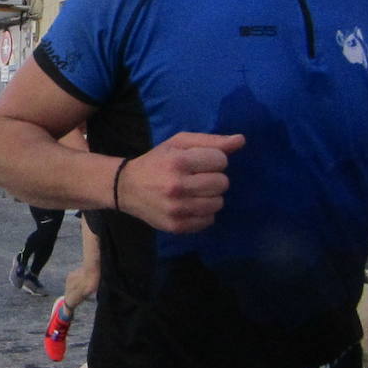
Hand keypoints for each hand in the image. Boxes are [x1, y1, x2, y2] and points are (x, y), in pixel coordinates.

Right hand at [119, 133, 245, 232]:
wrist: (126, 188)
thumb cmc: (157, 161)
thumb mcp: (179, 143)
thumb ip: (211, 141)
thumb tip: (240, 140)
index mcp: (177, 162)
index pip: (220, 160)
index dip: (212, 159)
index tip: (198, 162)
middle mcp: (177, 186)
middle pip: (222, 183)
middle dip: (213, 178)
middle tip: (196, 178)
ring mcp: (177, 209)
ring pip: (218, 203)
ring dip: (210, 196)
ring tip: (194, 191)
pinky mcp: (177, 226)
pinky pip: (209, 220)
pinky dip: (203, 212)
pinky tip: (190, 205)